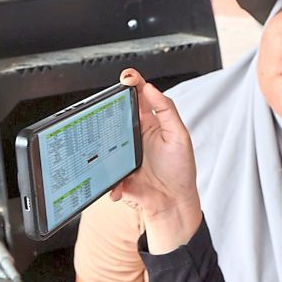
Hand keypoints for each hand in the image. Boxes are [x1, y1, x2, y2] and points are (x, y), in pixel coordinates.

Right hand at [112, 69, 201, 251]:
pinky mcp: (115, 171)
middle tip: (108, 102)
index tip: (126, 77)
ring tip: (106, 140)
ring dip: (102, 140)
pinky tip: (118, 183)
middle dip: (109, 105)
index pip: (138, 97)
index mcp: (149, 123)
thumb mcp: (179, 137)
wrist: (172, 204)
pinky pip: (103, 169)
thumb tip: (151, 88)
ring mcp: (122, 152)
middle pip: (116, 114)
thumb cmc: (180, 171)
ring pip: (104, 139)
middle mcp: (133, 135)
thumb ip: (166, 111)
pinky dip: (108, 176)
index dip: (132, 84)